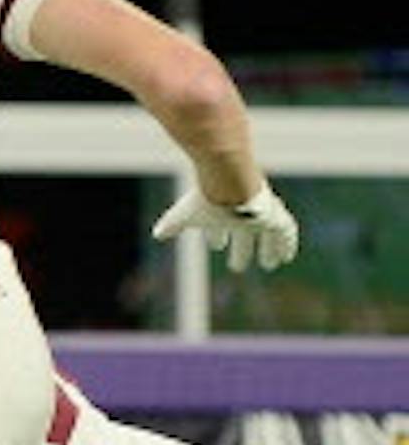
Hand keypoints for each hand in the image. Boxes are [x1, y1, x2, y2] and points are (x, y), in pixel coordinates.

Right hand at [151, 184, 297, 271]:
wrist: (231, 179)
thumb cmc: (207, 196)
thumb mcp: (186, 215)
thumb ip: (172, 224)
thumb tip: (157, 234)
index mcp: (221, 211)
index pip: (219, 225)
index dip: (216, 236)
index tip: (216, 245)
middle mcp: (242, 212)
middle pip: (243, 233)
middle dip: (241, 249)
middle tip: (237, 265)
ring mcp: (260, 214)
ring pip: (267, 234)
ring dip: (268, 250)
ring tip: (269, 265)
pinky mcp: (276, 215)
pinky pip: (286, 232)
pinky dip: (286, 244)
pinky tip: (285, 258)